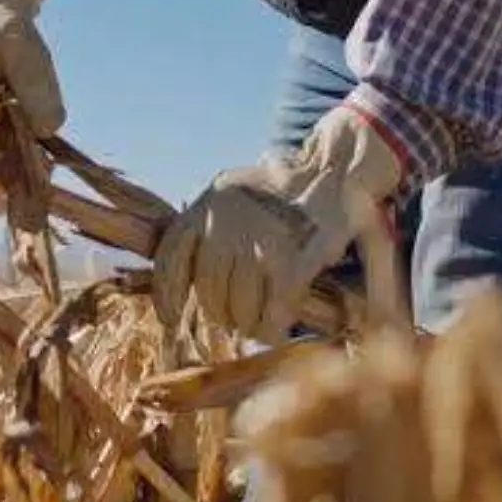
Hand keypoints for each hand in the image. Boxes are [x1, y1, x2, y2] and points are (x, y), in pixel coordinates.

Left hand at [151, 106, 405, 342]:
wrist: (334, 169)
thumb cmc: (281, 189)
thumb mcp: (231, 192)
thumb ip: (204, 225)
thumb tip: (178, 278)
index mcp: (208, 202)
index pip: (172, 258)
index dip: (167, 295)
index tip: (169, 318)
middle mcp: (227, 220)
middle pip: (208, 289)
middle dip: (220, 313)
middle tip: (233, 321)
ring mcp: (259, 240)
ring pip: (238, 305)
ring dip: (246, 324)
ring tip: (254, 326)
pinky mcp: (293, 260)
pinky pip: (274, 309)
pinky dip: (272, 327)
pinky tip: (274, 332)